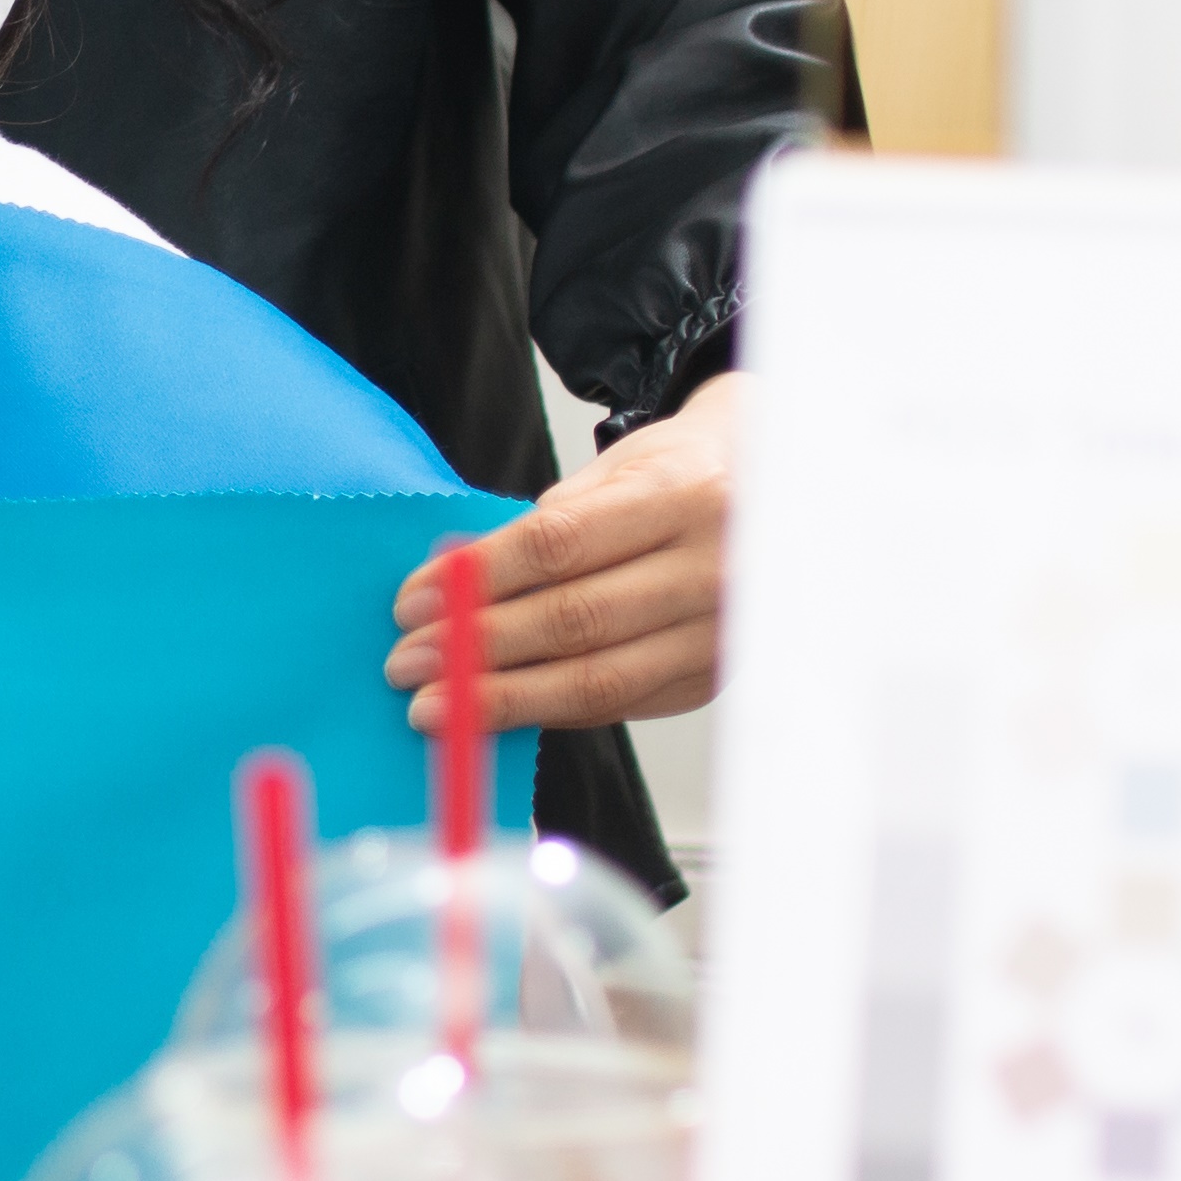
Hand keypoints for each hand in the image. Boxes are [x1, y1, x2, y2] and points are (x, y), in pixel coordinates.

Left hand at [386, 374, 744, 733]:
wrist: (771, 492)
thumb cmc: (680, 474)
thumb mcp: (619, 470)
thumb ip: (549, 526)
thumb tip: (458, 591)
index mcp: (684, 496)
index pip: (560, 544)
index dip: (479, 578)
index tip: (415, 600)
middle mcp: (713, 568)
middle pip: (575, 620)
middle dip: (477, 647)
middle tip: (408, 661)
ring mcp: (719, 632)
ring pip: (596, 679)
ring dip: (503, 698)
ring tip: (437, 704)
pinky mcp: (710, 679)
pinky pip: (617, 704)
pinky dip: (549, 710)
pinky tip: (499, 710)